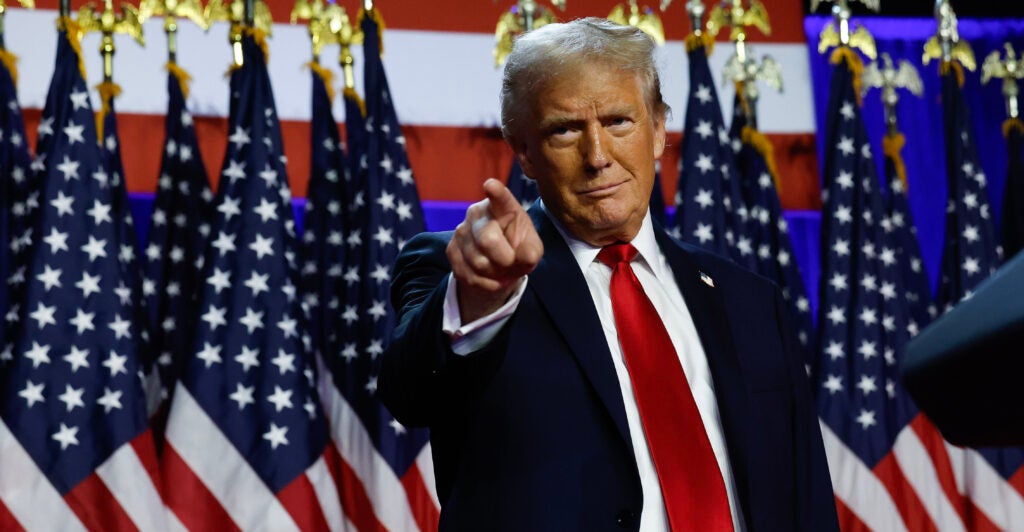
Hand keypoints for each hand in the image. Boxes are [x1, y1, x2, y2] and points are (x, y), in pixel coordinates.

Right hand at [447, 178, 543, 322]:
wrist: (498, 263)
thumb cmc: (518, 248)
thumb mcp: (531, 249)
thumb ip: (531, 252)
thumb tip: (525, 257)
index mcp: (502, 206)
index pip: (499, 198)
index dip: (496, 192)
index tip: (491, 185)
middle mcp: (478, 213)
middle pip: (488, 241)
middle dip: (504, 259)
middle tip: (510, 261)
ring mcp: (461, 230)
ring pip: (479, 263)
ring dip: (495, 273)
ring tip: (500, 267)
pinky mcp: (451, 250)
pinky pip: (470, 276)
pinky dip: (485, 283)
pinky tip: (489, 275)